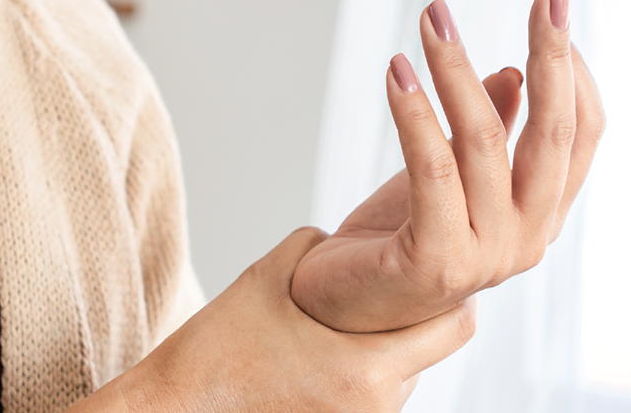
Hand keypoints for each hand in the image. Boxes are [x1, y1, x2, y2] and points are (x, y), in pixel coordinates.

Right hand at [65, 228, 476, 411]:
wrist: (173, 412)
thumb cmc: (214, 351)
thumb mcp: (267, 277)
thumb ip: (318, 246)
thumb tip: (345, 235)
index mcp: (368, 369)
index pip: (457, 325)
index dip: (454, 287)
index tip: (434, 259)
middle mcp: (377, 406)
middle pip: (437, 351)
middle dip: (425, 314)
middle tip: (404, 278)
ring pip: (409, 374)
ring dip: (395, 344)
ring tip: (358, 315)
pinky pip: (380, 395)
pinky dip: (370, 368)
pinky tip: (335, 347)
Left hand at [293, 0, 605, 332]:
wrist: (341, 310)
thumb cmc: (398, 240)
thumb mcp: (450, 176)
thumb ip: (492, 133)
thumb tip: (514, 75)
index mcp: (542, 215)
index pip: (581, 134)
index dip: (575, 71)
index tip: (555, 10)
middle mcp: (528, 238)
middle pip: (553, 134)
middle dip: (552, 56)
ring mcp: (488, 256)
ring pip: (484, 140)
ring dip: (456, 68)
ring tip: (432, 19)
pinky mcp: (437, 262)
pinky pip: (432, 168)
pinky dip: (415, 112)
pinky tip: (398, 71)